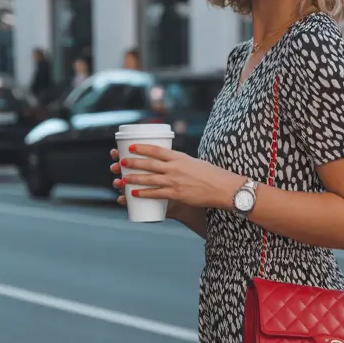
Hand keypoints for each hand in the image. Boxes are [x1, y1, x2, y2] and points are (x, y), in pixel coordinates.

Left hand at [112, 144, 240, 209]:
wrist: (222, 187)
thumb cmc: (211, 175)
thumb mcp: (194, 162)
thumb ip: (181, 163)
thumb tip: (171, 164)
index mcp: (179, 157)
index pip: (156, 150)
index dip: (141, 148)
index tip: (130, 147)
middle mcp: (174, 167)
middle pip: (148, 164)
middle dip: (132, 163)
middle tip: (121, 163)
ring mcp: (174, 181)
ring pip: (149, 179)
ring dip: (133, 179)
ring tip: (121, 179)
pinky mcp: (176, 194)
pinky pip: (155, 193)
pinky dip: (143, 193)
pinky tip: (134, 194)